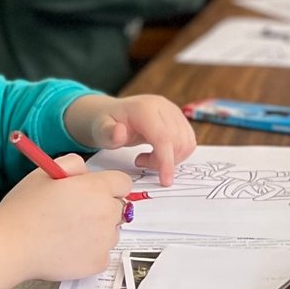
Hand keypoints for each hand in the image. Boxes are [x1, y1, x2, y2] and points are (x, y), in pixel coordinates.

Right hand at [0, 155, 131, 280]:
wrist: (11, 245)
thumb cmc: (24, 209)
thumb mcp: (44, 173)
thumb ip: (72, 164)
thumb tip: (85, 172)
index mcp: (96, 188)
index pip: (123, 183)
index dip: (108, 186)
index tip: (94, 192)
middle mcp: (106, 213)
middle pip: (118, 208)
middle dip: (102, 208)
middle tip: (74, 214)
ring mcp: (104, 240)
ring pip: (112, 232)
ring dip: (97, 231)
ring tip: (67, 233)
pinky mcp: (98, 263)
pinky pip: (103, 254)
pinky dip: (90, 253)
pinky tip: (68, 249)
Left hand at [67, 93, 197, 184]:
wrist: (113, 114)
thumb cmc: (106, 124)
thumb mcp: (100, 130)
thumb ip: (107, 133)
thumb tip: (120, 132)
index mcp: (145, 108)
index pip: (163, 137)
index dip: (166, 161)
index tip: (165, 182)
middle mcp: (164, 107)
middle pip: (177, 142)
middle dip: (162, 161)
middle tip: (140, 162)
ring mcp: (174, 111)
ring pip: (186, 143)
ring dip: (170, 158)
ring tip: (148, 158)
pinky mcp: (180, 119)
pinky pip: (188, 142)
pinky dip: (176, 154)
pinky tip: (157, 153)